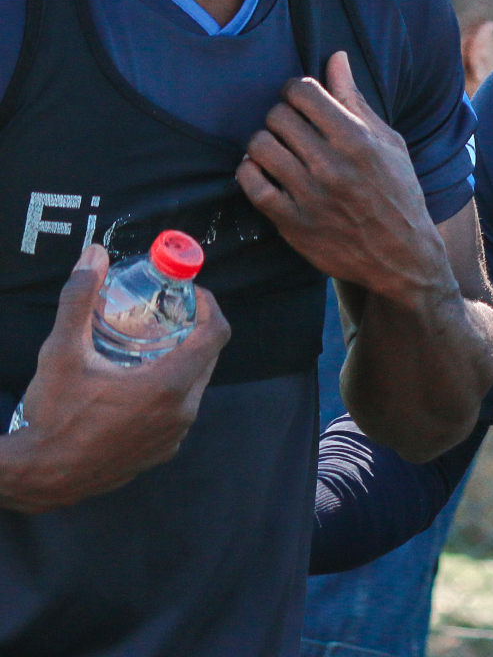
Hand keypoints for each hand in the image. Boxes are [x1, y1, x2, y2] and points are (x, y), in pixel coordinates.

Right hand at [0, 246, 229, 512]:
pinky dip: (171, 389)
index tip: (188, 293)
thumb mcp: (61, 351)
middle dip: (193, 329)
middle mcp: (182, 413)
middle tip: (166, 312)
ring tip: (151, 342)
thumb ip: (80, 298)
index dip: (208, 306)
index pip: (216, 333)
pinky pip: (180, 410)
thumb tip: (95, 254)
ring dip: (182, 359)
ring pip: (195, 384)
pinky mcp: (162, 452)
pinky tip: (140, 381)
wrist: (38, 477)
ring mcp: (174, 436)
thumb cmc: (52, 415)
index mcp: (169, 386)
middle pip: (208, 356)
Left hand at [237, 51, 454, 306]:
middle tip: (291, 129)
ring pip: (259, 146)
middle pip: (278, 116)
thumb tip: (335, 58)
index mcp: (358, 140)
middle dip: (281, 116)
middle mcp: (331, 165)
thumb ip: (356, 101)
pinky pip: (251, 182)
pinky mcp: (291, 222)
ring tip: (278, 150)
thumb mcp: (388, 143)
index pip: (304, 91)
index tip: (300, 101)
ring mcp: (309, 195)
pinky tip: (265, 172)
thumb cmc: (398, 193)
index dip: (296, 90)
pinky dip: (251, 171)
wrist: (401, 256)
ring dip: (264, 143)